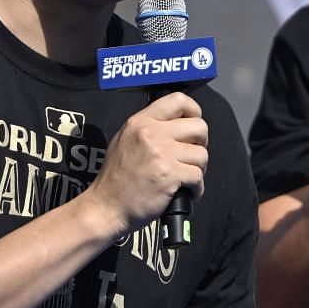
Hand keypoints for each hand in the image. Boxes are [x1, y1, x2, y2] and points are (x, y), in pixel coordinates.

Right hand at [86, 92, 208, 235]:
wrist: (106, 207)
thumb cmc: (116, 179)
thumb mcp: (124, 141)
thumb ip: (148, 129)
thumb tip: (176, 125)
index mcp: (141, 122)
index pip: (179, 100)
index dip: (194, 112)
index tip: (191, 128)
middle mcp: (152, 133)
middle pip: (199, 127)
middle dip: (200, 144)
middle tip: (189, 158)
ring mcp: (161, 154)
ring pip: (202, 154)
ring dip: (198, 169)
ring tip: (185, 178)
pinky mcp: (170, 175)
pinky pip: (198, 176)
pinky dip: (196, 188)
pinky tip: (186, 192)